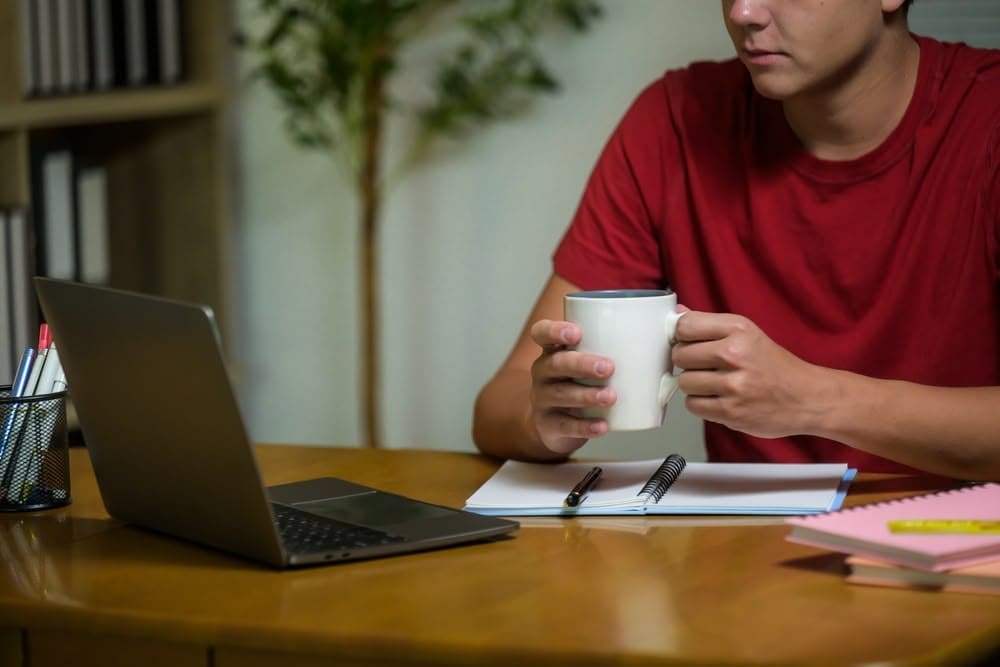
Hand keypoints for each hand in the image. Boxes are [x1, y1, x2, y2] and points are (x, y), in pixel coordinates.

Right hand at [528, 319, 615, 454]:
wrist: (555, 423)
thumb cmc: (581, 382)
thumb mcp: (591, 360)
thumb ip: (621, 341)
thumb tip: (670, 318)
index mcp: (554, 350)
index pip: (542, 332)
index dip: (555, 330)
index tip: (576, 332)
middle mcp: (544, 371)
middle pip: (556, 363)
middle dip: (582, 364)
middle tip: (609, 367)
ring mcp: (543, 399)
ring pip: (560, 394)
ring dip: (586, 395)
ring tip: (611, 396)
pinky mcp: (549, 424)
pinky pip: (565, 425)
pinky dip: (585, 426)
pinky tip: (602, 425)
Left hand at [672, 311, 826, 437]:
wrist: (807, 398)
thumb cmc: (775, 366)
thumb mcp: (747, 334)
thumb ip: (709, 324)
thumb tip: (677, 313)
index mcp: (739, 329)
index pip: (685, 326)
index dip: (681, 336)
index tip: (687, 341)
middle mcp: (735, 354)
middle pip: (680, 355)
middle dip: (687, 362)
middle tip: (706, 366)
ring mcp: (733, 385)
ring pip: (684, 382)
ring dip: (694, 385)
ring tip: (715, 384)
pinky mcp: (730, 412)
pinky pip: (693, 406)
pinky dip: (701, 404)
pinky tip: (718, 399)